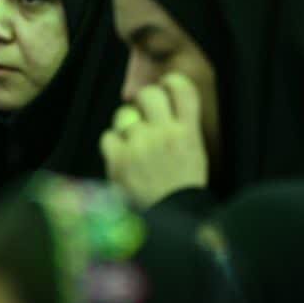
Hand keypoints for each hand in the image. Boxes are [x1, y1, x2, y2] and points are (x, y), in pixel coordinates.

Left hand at [101, 73, 208, 208]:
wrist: (172, 220)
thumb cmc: (183, 189)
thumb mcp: (195, 155)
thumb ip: (182, 128)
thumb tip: (162, 106)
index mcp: (188, 132)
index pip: (182, 88)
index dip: (172, 82)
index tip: (166, 87)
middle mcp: (164, 133)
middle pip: (148, 94)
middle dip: (144, 102)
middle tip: (144, 116)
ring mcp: (140, 145)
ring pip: (124, 115)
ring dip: (126, 125)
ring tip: (133, 143)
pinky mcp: (118, 160)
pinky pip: (108, 137)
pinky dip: (112, 146)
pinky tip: (122, 158)